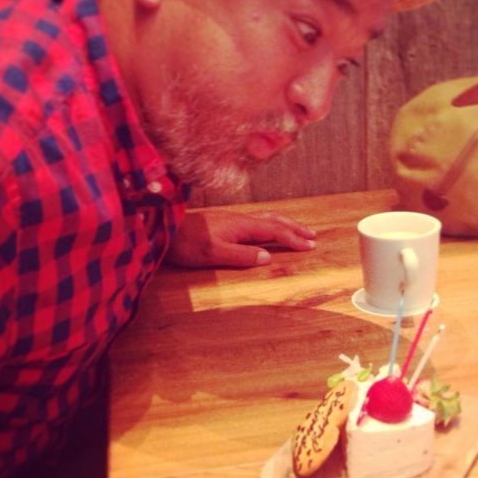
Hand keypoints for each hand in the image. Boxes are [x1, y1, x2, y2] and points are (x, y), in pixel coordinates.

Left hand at [166, 210, 315, 267]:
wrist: (165, 228)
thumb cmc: (186, 243)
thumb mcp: (214, 253)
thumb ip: (241, 256)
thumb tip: (268, 258)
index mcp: (242, 226)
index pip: (275, 231)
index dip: (293, 239)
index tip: (310, 246)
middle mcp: (240, 219)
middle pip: (275, 221)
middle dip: (295, 228)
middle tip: (312, 236)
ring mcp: (233, 219)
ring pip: (266, 218)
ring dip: (285, 224)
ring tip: (297, 230)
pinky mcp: (226, 222)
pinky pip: (257, 220)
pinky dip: (271, 223)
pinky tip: (267, 228)